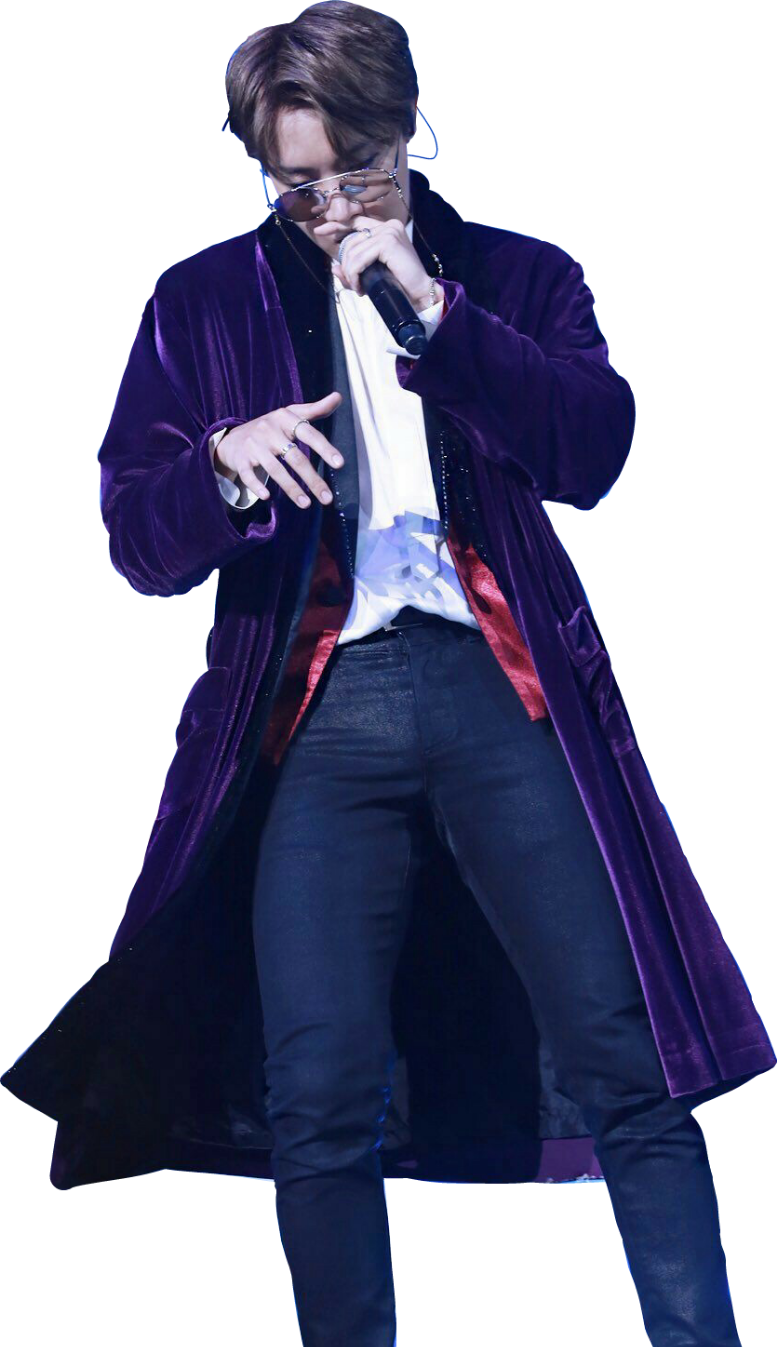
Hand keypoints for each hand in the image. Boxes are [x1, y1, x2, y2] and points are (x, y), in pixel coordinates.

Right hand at [214, 392, 344, 508]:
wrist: (233, 437)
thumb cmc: (270, 428)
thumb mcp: (291, 414)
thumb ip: (315, 409)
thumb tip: (338, 396)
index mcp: (284, 419)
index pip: (309, 433)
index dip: (325, 448)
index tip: (340, 464)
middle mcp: (269, 430)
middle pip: (295, 457)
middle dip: (312, 479)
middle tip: (327, 498)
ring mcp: (253, 445)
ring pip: (275, 469)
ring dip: (292, 488)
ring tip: (306, 504)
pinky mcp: (240, 459)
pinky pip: (248, 474)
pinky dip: (256, 485)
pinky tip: (267, 496)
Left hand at [318, 217, 431, 306]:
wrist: (419, 295)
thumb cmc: (398, 285)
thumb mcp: (372, 275)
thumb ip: (354, 270)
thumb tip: (334, 268)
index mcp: (386, 229)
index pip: (355, 221)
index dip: (336, 225)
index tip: (320, 232)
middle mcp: (388, 226)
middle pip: (351, 240)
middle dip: (346, 264)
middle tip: (353, 283)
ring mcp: (389, 232)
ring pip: (353, 251)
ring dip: (351, 273)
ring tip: (358, 288)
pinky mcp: (388, 242)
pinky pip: (360, 258)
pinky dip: (356, 274)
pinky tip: (361, 287)